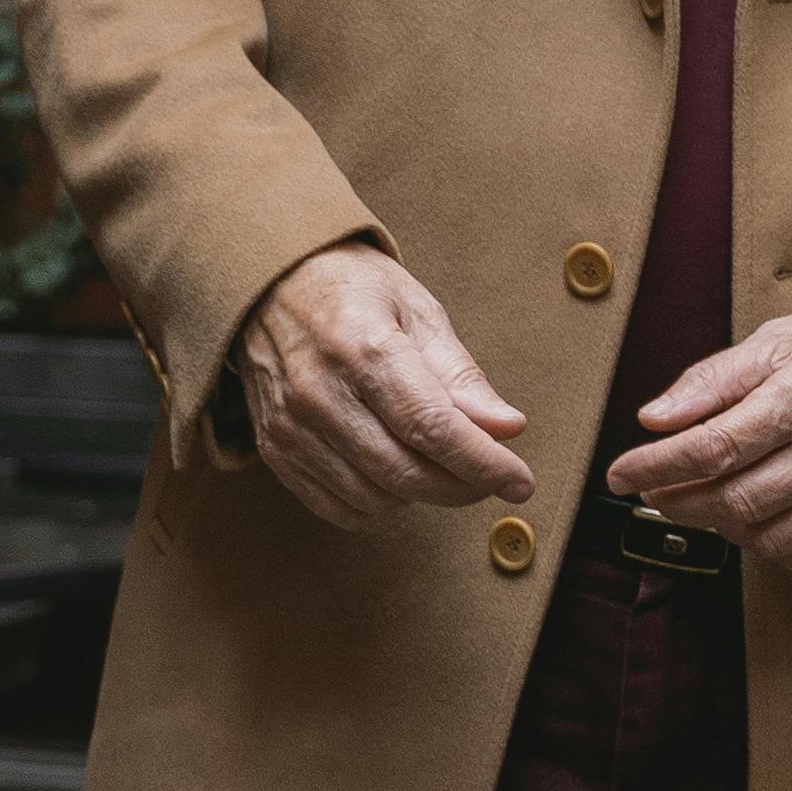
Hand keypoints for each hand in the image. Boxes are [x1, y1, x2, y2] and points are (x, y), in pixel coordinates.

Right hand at [237, 242, 534, 532]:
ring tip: (437, 462)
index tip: (519, 481)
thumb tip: (507, 428)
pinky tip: (394, 474)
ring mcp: (290, 425)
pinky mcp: (274, 448)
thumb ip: (460, 376)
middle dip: (461, 486)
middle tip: (491, 477)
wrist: (271, 283)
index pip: (432, 426)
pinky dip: (377, 504)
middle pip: (404, 472)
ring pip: (373, 497)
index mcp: (363, 346)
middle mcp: (319, 391)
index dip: (482, 463)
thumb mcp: (418, 311)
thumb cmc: (353, 291)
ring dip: (420, 495)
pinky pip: (336, 507)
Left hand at [610, 300, 791, 569]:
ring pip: (765, 536)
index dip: (657, 466)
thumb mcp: (775, 339)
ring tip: (700, 499)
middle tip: (653, 489)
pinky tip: (748, 517)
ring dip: (716, 526)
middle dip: (677, 502)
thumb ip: (711, 381)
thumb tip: (654, 419)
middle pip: (734, 499)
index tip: (622, 472)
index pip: (714, 447)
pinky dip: (762, 545)